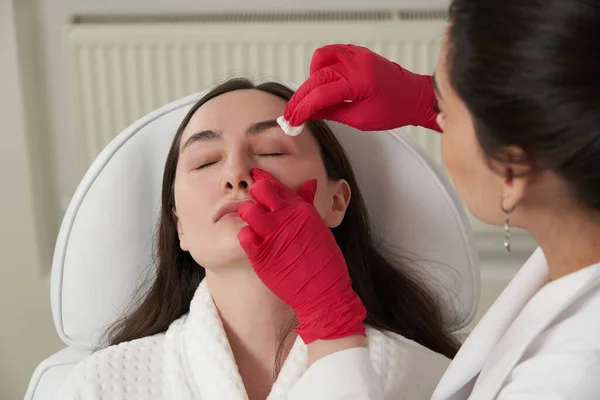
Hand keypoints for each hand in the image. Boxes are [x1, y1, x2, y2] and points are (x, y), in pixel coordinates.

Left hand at [237, 169, 365, 343]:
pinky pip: (243, 236)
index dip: (263, 178)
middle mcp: (287, 219)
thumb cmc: (325, 261)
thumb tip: (309, 182)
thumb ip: (308, 203)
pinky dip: (245, 237)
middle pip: (260, 190)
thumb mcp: (319, 226)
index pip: (276, 184)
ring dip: (247, 214)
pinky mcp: (261, 256)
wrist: (324, 293)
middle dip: (255, 194)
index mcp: (301, 210)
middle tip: (257, 205)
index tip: (257, 177)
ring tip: (252, 224)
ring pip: (247, 210)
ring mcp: (273, 237)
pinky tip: (252, 242)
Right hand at [284, 44, 439, 131]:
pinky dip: (323, 66)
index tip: (292, 119)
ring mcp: (357, 55)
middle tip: (292, 112)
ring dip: (312, 78)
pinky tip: (325, 82)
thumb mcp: (360, 119)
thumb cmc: (395, 109)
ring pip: (320, 59)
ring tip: (314, 96)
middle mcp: (356, 64)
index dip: (302, 108)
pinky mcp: (358, 52)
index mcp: (359, 82)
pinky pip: (332, 53)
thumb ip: (332, 113)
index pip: (320, 95)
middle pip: (316, 77)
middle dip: (301, 97)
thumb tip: (309, 114)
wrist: (415, 96)